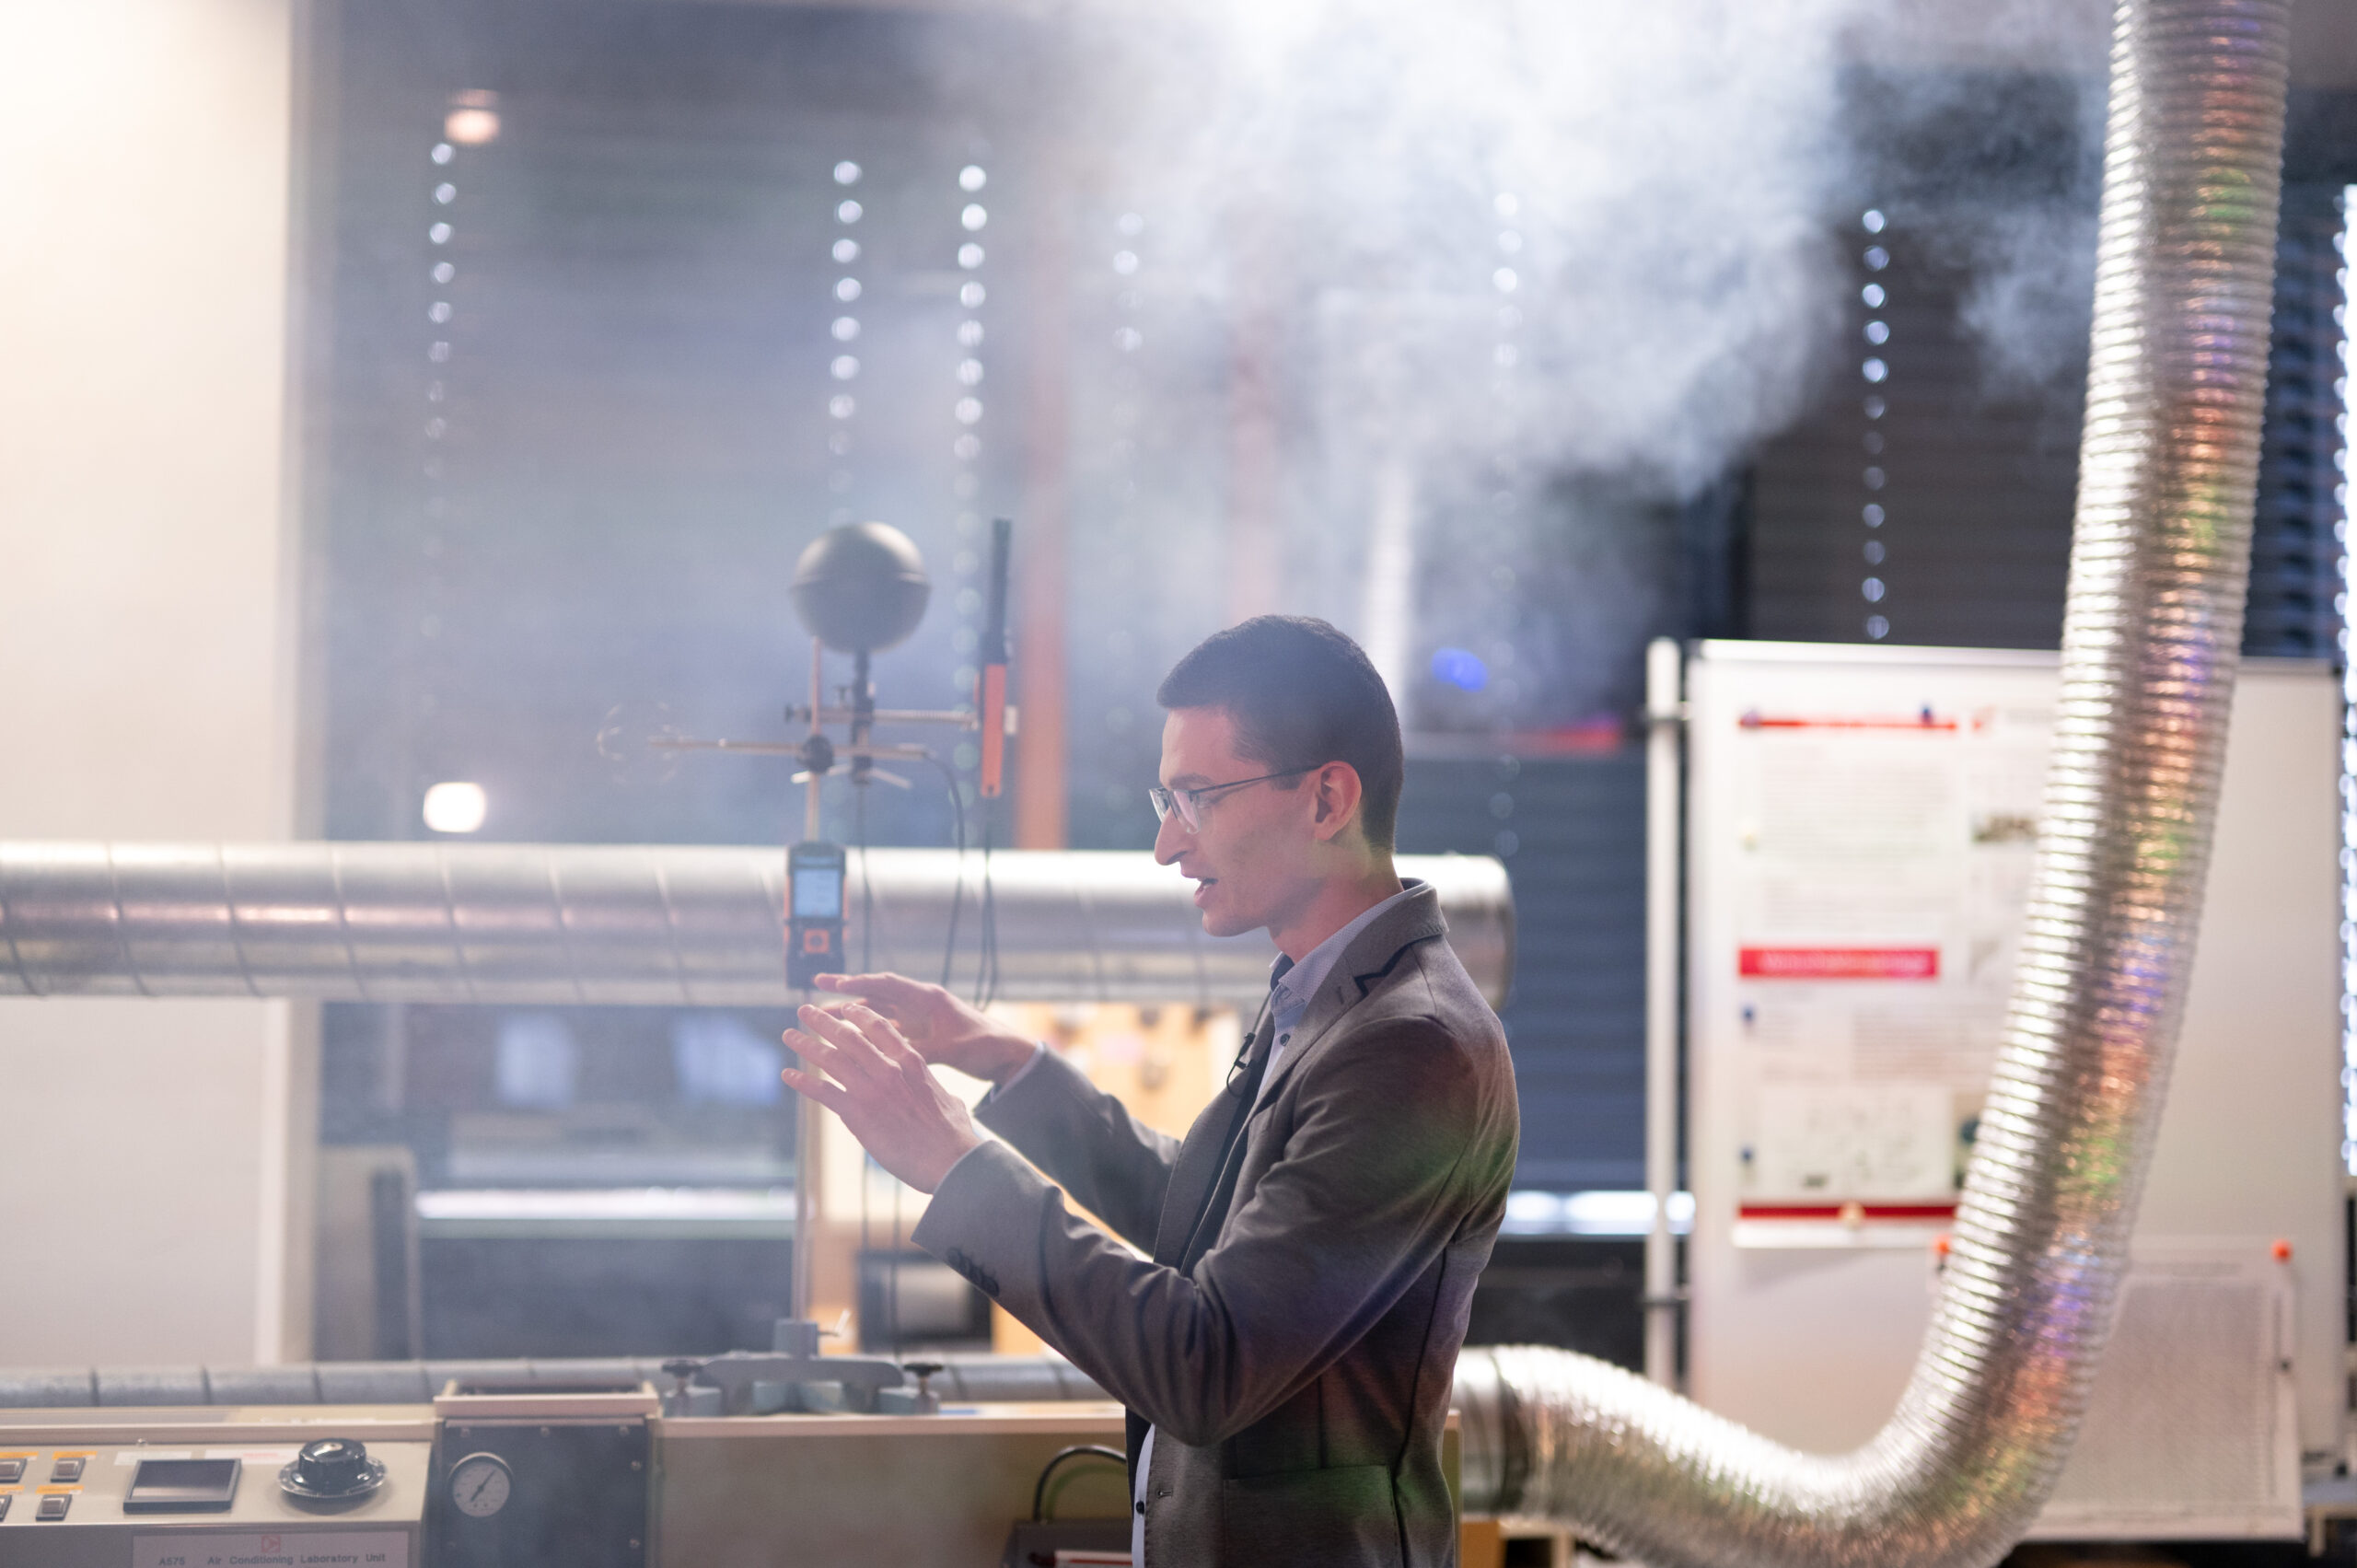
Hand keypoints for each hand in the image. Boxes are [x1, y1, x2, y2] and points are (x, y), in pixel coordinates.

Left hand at [781, 1002, 982, 1193]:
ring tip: (789, 1035)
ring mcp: (871, 1090)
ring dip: (806, 1045)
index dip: (859, 1015)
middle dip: (823, 1022)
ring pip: (830, 1059)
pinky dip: (803, 1082)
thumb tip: (951, 1101)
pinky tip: (788, 1074)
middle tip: (805, 1011)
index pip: (880, 1028)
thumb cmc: (954, 1136)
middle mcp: (888, 1069)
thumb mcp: (951, 1102)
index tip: (845, 1008)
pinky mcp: (857, 1114)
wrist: (949, 1159)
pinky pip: (823, 1092)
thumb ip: (940, 1093)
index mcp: (912, 1062)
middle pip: (848, 1037)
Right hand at [811, 970, 1036, 1083]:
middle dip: (846, 990)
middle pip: (876, 993)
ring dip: (851, 1013)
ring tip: (822, 1015)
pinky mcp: (920, 1033)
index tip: (832, 984)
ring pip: (877, 1012)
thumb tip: (893, 1054)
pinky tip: (847, 1038)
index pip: (887, 984)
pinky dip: (867, 1031)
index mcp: (928, 998)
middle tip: (815, 985)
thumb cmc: (984, 1045)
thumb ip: (922, 1049)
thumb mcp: (952, 1048)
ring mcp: (918, 1018)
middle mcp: (920, 1004)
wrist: (1005, 1054)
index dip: (858, 983)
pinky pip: (886, 1029)